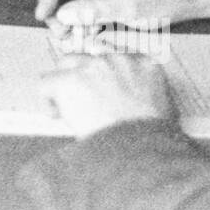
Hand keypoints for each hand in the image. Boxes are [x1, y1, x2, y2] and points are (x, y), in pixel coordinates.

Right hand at [35, 0, 209, 33]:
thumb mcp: (134, 7)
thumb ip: (98, 9)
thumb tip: (65, 14)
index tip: (43, 16)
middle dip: (57, 8)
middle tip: (61, 33)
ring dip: (69, 17)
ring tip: (76, 37)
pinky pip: (86, 4)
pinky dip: (82, 20)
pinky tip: (90, 34)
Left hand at [37, 53, 174, 138]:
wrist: (140, 150)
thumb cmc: (153, 138)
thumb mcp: (163, 109)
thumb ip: (145, 95)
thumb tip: (130, 101)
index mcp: (142, 64)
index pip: (116, 60)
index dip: (105, 79)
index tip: (101, 95)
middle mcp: (116, 59)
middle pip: (89, 59)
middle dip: (83, 79)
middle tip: (82, 104)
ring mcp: (91, 67)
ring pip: (65, 65)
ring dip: (65, 85)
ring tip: (67, 109)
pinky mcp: (69, 80)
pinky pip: (45, 83)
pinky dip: (48, 100)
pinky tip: (56, 115)